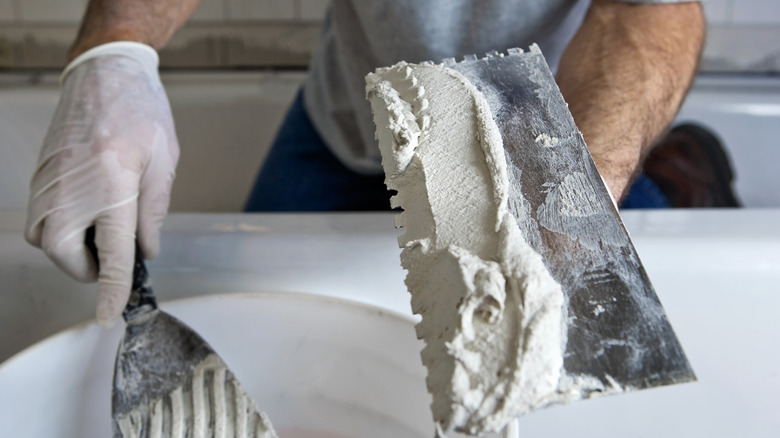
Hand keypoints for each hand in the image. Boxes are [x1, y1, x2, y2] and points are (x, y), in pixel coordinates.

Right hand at [24, 42, 179, 326]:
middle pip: (65, 256)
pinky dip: (62, 227)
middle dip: (88, 268)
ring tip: (103, 228)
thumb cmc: (141, 112)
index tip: (110, 316)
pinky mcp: (39, 177)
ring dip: (73, 248)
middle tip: (114, 255)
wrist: (104, 72)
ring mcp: (49, 183)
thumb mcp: (164, 162)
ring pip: (47, 241)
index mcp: (112, 187)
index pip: (111, 257)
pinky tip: (89, 210)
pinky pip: (42, 218)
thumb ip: (154, 212)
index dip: (112, 292)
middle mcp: (72, 190)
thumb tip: (146, 252)